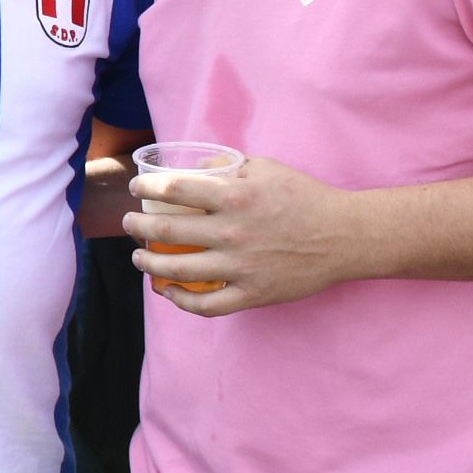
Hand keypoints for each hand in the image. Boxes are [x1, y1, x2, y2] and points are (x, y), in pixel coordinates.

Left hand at [124, 156, 360, 315]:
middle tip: (128, 223)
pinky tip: (168, 291)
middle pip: (166, 229)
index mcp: (234, 196)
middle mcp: (232, 232)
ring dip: (149, 263)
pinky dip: (181, 300)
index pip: (173, 189)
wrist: (344, 236)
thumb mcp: (266, 168)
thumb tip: (194, 170)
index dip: (146, 188)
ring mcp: (240, 266)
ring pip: (178, 269)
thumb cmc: (305, 197)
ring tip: (139, 257)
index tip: (135, 188)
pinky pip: (206, 304)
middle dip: (137, 226)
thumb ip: (227, 167)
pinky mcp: (252, 294)